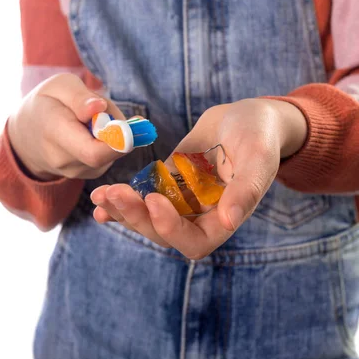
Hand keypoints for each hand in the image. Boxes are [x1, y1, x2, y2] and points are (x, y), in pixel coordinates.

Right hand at [8, 73, 125, 180]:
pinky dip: (109, 141)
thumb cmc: (47, 103)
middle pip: (109, 151)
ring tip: (91, 119)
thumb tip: (99, 108)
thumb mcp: (59, 86)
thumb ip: (79, 97)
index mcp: (55, 134)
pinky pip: (110, 156)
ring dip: (112, 132)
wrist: (27, 135)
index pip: (94, 152)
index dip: (119, 140)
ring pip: (112, 151)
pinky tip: (91, 132)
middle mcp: (66, 160)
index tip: (133, 124)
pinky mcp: (90, 174)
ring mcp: (78, 172)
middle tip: (103, 107)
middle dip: (117, 127)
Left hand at [91, 98, 307, 258]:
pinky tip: (99, 198)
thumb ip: (246, 189)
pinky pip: (143, 198)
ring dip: (123, 210)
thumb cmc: (260, 135)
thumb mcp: (258, 157)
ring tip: (100, 195)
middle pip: (163, 232)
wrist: (246, 115)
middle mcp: (201, 216)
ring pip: (148, 218)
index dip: (171, 228)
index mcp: (224, 219)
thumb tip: (230, 221)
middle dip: (137, 216)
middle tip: (113, 193)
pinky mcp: (168, 184)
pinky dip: (122, 201)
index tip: (154, 199)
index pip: (195, 242)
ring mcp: (182, 201)